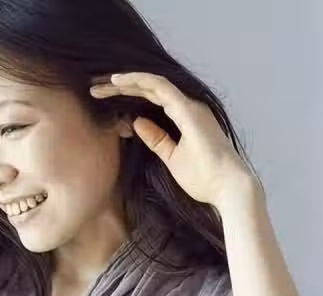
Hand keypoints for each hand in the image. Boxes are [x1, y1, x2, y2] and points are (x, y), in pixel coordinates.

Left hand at [90, 72, 254, 206]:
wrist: (227, 188)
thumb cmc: (205, 178)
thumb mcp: (172, 158)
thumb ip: (156, 139)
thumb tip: (136, 122)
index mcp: (185, 116)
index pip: (150, 99)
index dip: (126, 95)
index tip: (103, 98)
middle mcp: (188, 106)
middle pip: (148, 89)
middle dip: (120, 87)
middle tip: (94, 87)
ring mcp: (189, 106)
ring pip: (152, 83)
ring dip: (124, 82)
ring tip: (99, 84)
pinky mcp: (188, 110)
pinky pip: (160, 87)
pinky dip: (138, 81)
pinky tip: (118, 81)